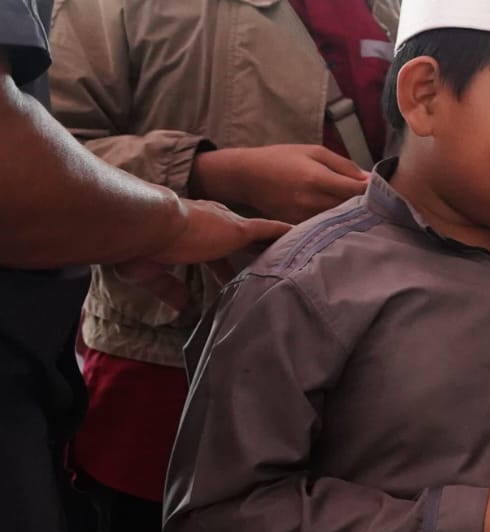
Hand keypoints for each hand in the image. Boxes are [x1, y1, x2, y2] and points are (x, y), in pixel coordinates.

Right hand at [115, 198, 290, 308]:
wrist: (147, 224)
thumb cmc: (141, 246)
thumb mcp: (152, 273)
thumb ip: (171, 289)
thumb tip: (184, 308)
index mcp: (192, 229)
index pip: (215, 245)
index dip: (226, 257)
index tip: (237, 269)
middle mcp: (214, 222)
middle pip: (243, 238)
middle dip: (258, 249)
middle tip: (276, 260)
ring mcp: (228, 225)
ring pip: (262, 233)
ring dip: (278, 241)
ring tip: (300, 249)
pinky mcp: (239, 229)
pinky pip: (272, 230)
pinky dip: (287, 234)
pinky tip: (307, 236)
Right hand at [192, 145, 369, 224]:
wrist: (246, 175)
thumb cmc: (282, 158)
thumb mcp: (314, 151)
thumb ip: (343, 165)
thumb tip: (369, 178)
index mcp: (316, 178)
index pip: (356, 190)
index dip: (373, 191)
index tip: (385, 189)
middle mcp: (309, 200)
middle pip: (349, 208)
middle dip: (366, 205)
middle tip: (380, 202)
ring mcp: (300, 216)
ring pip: (337, 221)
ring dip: (352, 216)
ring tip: (363, 210)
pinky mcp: (294, 226)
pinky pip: (321, 227)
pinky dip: (334, 223)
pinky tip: (342, 219)